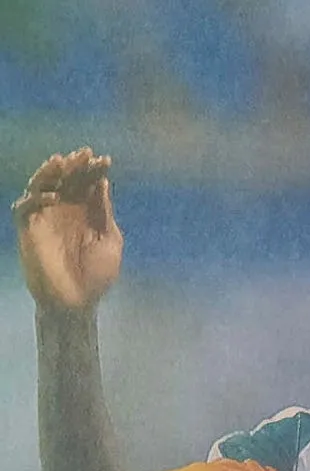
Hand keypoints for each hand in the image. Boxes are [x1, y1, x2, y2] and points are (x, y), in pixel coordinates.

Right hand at [12, 147, 122, 311]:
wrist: (77, 303)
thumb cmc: (97, 275)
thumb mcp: (109, 240)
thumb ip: (103, 212)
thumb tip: (103, 183)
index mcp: (86, 212)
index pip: (89, 183)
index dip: (95, 170)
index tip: (106, 160)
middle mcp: (65, 210)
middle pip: (66, 179)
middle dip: (75, 165)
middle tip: (84, 154)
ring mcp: (46, 218)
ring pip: (41, 186)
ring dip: (50, 172)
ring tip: (62, 161)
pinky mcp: (29, 230)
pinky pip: (25, 207)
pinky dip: (36, 198)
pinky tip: (53, 196)